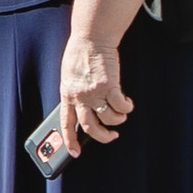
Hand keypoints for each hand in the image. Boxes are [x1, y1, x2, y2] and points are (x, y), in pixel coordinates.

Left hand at [56, 34, 130, 152]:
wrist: (91, 39)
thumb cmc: (80, 55)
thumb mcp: (69, 76)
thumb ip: (75, 93)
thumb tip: (84, 109)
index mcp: (67, 94)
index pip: (66, 123)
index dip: (70, 141)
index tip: (74, 153)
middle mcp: (79, 96)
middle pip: (90, 127)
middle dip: (103, 137)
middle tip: (112, 136)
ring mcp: (94, 92)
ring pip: (110, 119)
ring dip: (119, 118)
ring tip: (122, 110)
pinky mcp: (109, 86)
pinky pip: (121, 106)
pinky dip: (127, 107)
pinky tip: (127, 102)